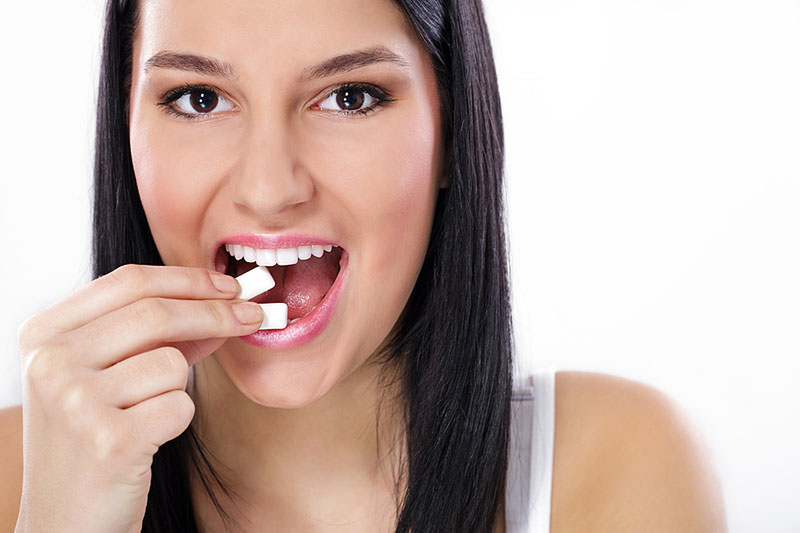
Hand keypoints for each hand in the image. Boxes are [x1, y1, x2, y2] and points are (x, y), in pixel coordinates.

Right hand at [14, 264, 261, 532]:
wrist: (65, 522)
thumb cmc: (93, 442)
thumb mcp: (107, 375)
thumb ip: (156, 335)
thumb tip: (225, 301)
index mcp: (44, 334)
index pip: (130, 282)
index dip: (188, 280)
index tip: (230, 286)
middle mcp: (50, 362)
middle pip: (157, 314)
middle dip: (216, 312)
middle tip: (255, 315)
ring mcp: (74, 401)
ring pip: (171, 363)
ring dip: (177, 388)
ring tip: (144, 417)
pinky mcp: (108, 441)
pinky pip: (178, 406)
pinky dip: (176, 420)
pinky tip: (145, 441)